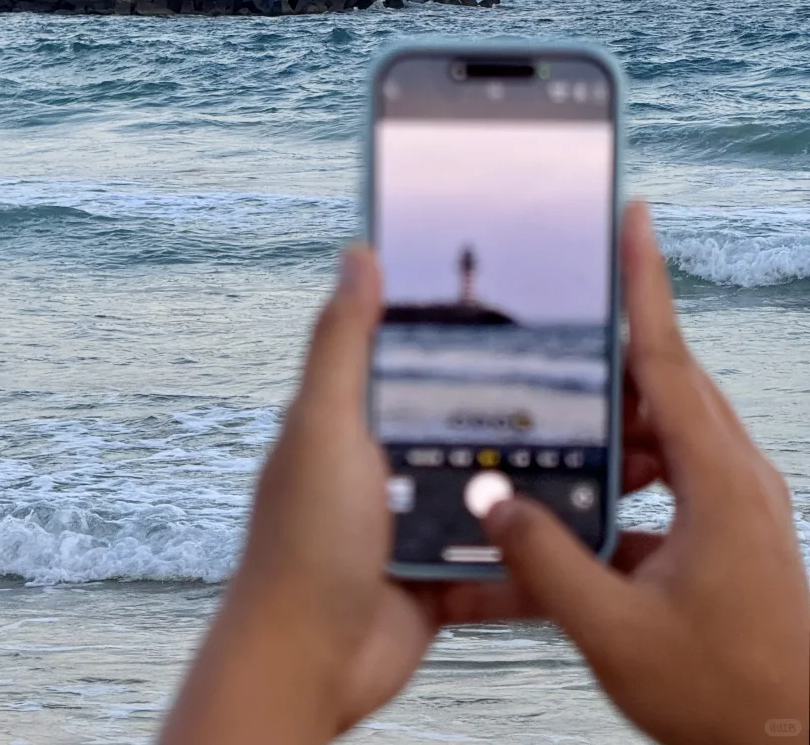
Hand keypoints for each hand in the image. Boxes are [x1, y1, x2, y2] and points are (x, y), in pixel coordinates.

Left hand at [160, 245, 596, 742]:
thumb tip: (360, 255)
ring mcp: (417, 521)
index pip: (421, 355)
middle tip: (601, 390)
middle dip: (533, 409)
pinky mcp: (442, 576)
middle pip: (474, 421)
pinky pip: (505, 559)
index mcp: (357, 416)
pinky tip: (594, 535)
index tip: (533, 308)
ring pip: (498, 488)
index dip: (473, 332)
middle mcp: (389, 462)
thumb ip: (344, 343)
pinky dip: (543, 554)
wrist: (306, 664)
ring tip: (618, 458)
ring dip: (551, 480)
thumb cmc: (300, 544)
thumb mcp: (324, 426)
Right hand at [484, 201, 809, 744]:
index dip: (645, 282)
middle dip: (617, 337)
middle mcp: (736, 478)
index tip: (633, 217)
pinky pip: (678, 466)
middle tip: (569, 300)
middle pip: (668, 379)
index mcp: (718, 483)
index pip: (667, 358)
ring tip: (567, 410)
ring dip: (622, 412)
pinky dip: (635, 458)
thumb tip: (490, 500)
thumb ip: (544, 560)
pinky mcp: (733, 530)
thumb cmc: (725, 697)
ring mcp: (739, 503)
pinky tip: (593, 491)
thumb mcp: (615, 632)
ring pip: (673, 424)